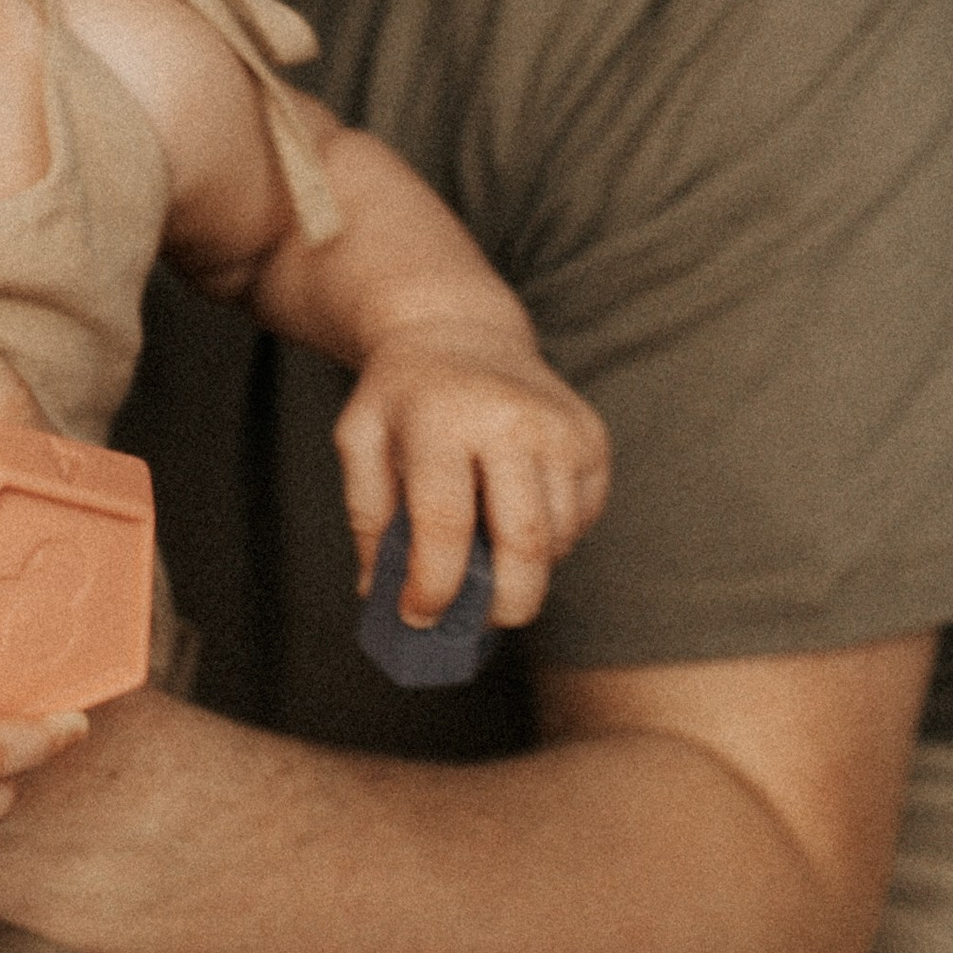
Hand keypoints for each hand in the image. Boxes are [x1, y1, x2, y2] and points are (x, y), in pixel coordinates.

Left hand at [332, 318, 610, 631]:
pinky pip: (583, 518)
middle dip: (505, 603)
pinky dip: (554, 539)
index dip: (434, 586)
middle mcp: (512, 421)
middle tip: (478, 623)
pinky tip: (517, 519)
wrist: (460, 329)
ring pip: (560, 538)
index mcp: (444, 420)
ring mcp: (561, 428)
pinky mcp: (592, 438)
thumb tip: (380, 593)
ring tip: (490, 562)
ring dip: (528, 570)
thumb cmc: (403, 395)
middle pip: (524, 542)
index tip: (419, 617)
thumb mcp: (360, 440)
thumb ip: (367, 516)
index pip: (446, 524)